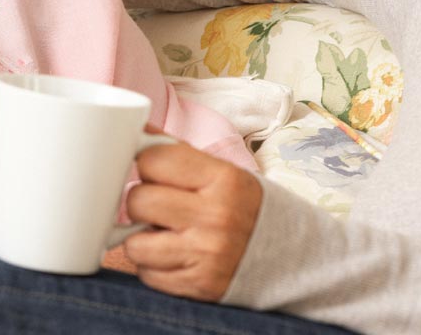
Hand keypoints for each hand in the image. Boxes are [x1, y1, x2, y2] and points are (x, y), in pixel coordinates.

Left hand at [124, 139, 262, 301]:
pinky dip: (151, 264)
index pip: (155, 159)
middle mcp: (215, 217)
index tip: (151, 168)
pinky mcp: (197, 286)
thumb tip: (137, 133)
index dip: (146, 162)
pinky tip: (171, 254)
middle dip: (139, 200)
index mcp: (223, 179)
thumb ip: (178, 154)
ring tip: (161, 231)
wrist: (285, 254)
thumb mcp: (222, 171)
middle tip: (154, 201)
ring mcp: (206, 255)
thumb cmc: (241, 205)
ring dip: (140, 237)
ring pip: (135, 243)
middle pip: (138, 200)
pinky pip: (146, 274)